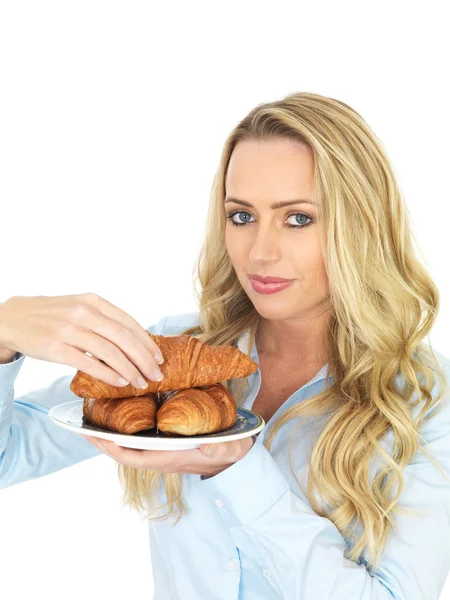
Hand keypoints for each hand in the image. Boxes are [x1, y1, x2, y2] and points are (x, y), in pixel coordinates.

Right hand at [0, 293, 164, 389]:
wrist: (14, 318)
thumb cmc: (53, 315)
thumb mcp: (80, 307)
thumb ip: (104, 320)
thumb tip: (135, 342)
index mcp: (94, 301)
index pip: (129, 323)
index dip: (147, 343)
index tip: (159, 358)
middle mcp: (84, 312)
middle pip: (124, 338)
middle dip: (144, 359)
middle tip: (156, 375)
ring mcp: (69, 330)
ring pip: (110, 352)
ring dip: (130, 370)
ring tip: (140, 383)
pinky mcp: (57, 348)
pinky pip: (89, 363)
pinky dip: (109, 374)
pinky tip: (120, 382)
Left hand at [80, 434, 256, 476]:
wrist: (233, 457)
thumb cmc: (229, 451)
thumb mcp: (228, 448)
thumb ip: (220, 448)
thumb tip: (207, 446)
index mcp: (170, 457)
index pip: (134, 457)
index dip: (113, 448)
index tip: (96, 436)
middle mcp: (160, 455)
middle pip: (123, 452)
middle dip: (102, 442)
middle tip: (82, 426)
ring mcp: (160, 449)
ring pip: (127, 446)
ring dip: (109, 436)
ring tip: (92, 420)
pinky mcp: (163, 442)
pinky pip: (137, 439)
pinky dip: (123, 431)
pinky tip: (117, 417)